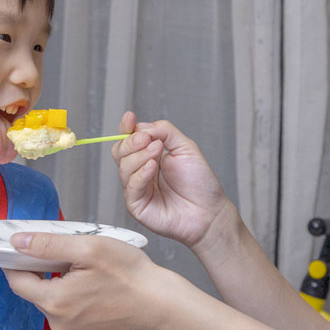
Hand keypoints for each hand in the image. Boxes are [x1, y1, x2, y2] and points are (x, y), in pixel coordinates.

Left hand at [3, 230, 174, 329]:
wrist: (162, 304)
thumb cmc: (130, 275)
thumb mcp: (88, 248)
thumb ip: (48, 245)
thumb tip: (17, 242)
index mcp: (55, 302)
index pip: (17, 281)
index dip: (15, 262)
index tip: (20, 249)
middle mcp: (60, 324)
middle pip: (36, 292)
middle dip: (44, 273)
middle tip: (68, 255)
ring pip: (54, 303)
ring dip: (62, 286)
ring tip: (87, 272)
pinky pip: (71, 315)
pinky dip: (77, 301)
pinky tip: (97, 289)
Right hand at [113, 112, 232, 249]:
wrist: (209, 211)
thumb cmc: (200, 183)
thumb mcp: (186, 147)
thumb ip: (165, 131)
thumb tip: (144, 126)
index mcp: (149, 156)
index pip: (128, 140)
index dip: (126, 128)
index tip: (130, 119)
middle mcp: (140, 171)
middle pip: (120, 151)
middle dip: (131, 142)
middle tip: (148, 139)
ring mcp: (137, 188)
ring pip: (123, 167)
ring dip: (139, 156)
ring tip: (157, 153)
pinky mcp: (137, 205)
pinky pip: (130, 186)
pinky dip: (140, 174)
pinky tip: (152, 167)